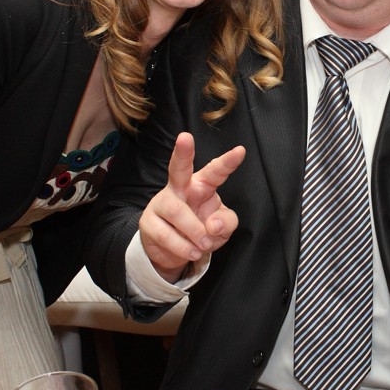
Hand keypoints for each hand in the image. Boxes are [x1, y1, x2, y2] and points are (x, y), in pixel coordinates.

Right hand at [140, 132, 244, 279]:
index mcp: (201, 185)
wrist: (172, 251)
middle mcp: (180, 188)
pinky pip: (165, 234)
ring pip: (177, 211)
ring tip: (203, 245)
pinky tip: (191, 252)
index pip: (215, 171)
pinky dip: (182, 247)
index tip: (241, 151)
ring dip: (194, 232)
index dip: (228, 162)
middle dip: (182, 153)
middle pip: (179, 168)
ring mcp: (161, 203)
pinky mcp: (148, 222)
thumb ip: (226, 222)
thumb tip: (213, 225)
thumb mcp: (221, 228)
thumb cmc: (200, 230)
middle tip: (185, 138)